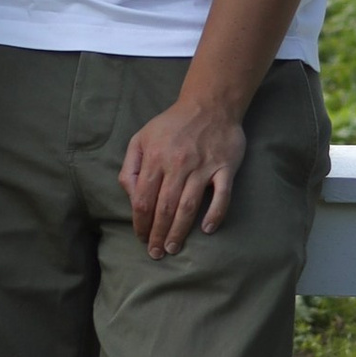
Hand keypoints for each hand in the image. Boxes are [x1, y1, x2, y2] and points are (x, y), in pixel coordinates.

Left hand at [119, 96, 245, 259]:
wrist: (209, 103)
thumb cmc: (171, 125)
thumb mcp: (141, 138)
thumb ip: (130, 167)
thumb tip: (130, 196)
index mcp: (154, 157)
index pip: (142, 199)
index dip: (140, 223)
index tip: (141, 237)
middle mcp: (177, 164)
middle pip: (164, 207)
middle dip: (157, 234)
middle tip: (156, 253)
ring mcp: (202, 166)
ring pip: (188, 206)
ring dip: (179, 231)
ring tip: (173, 248)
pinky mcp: (225, 168)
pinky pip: (222, 196)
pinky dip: (215, 214)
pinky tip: (207, 229)